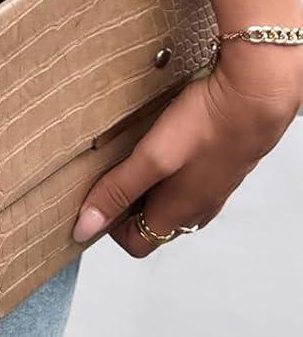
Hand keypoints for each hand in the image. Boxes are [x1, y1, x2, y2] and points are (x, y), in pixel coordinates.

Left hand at [71, 39, 302, 256]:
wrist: (253, 96)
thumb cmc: (206, 125)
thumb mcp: (153, 157)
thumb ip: (120, 190)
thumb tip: (86, 227)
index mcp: (178, 212)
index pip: (138, 244)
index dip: (111, 227)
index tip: (93, 196)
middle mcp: (197, 206)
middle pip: (154, 221)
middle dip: (126, 202)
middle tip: (106, 169)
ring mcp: (212, 184)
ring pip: (171, 197)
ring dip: (147, 182)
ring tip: (130, 150)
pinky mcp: (219, 160)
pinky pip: (188, 174)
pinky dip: (168, 165)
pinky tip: (160, 135)